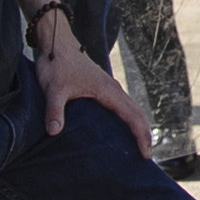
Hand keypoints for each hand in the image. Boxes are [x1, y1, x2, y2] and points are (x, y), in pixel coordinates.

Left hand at [37, 30, 153, 161]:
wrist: (55, 43)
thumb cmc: (56, 64)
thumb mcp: (53, 90)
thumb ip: (55, 111)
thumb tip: (54, 132)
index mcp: (107, 90)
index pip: (133, 116)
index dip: (141, 136)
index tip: (145, 154)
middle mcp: (113, 89)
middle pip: (137, 113)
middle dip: (144, 134)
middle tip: (146, 156)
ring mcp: (109, 87)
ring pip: (131, 108)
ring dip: (138, 126)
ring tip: (138, 146)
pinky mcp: (102, 87)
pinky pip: (122, 105)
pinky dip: (128, 118)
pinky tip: (121, 129)